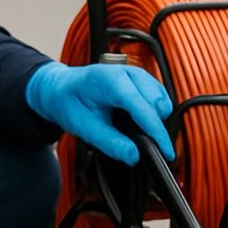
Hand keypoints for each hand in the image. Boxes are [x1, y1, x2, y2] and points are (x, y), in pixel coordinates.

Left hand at [25, 61, 173, 164]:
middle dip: (157, 127)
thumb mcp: (84, 128)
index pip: (143, 107)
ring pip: (162, 98)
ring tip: (140, 134)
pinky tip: (142, 122)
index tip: (166, 152)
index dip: (157, 132)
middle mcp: (126, 72)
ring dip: (158, 119)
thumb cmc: (70, 102)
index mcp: (110, 81)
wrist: (62, 88)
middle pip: (158, 102)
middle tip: (148, 148)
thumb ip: (110, 142)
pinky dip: (156, 111)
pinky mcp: (141, 79)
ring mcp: (136, 73)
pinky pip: (159, 96)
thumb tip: (134, 155)